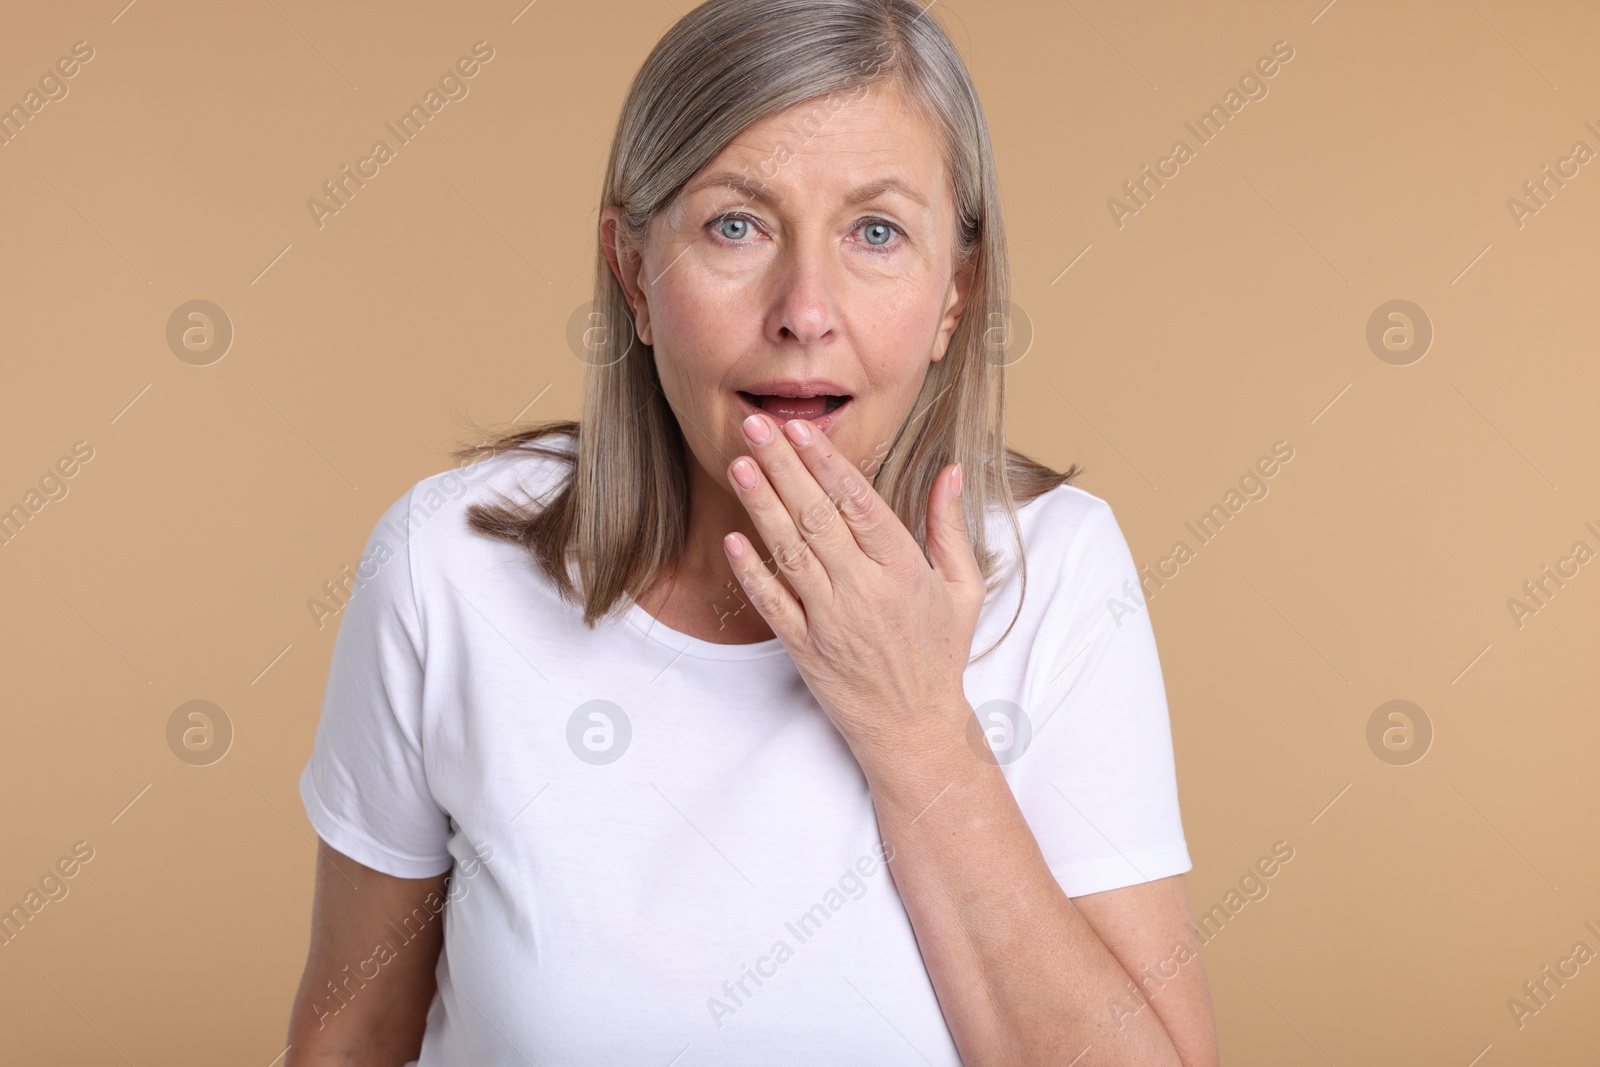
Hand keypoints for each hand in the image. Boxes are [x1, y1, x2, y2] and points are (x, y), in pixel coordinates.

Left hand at [722, 411, 984, 761]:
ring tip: (738, 464)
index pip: (859, 504)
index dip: (827, 463)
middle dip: (783, 467)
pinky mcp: (804, 649)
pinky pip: (772, 604)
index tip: (801, 428)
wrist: (914, 729)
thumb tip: (951, 471)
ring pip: (789, 553)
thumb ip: (950, 527)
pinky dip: (751, 572)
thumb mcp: (963, 589)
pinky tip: (732, 538)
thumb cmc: (939, 653)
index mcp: (903, 570)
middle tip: (755, 425)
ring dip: (761, 507)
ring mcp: (830, 621)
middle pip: (816, 518)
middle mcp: (864, 591)